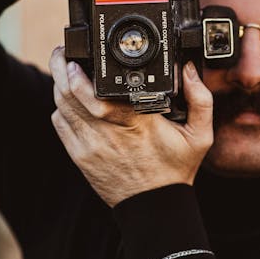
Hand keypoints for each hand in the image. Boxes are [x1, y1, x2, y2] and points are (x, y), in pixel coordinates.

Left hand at [48, 47, 213, 206]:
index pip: (97, 93)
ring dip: (59, 84)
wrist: (154, 206)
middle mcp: (108, 132)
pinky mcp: (80, 156)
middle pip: (70, 93)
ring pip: (61, 105)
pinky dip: (61, 107)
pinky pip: (60, 123)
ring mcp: (90, 145)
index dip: (81, 71)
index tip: (81, 55)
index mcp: (137, 122)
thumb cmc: (175, 170)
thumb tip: (190, 70)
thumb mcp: (200, 136)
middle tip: (63, 52)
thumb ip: (200, 100)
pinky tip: (69, 99)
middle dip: (61, 67)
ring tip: (64, 69)